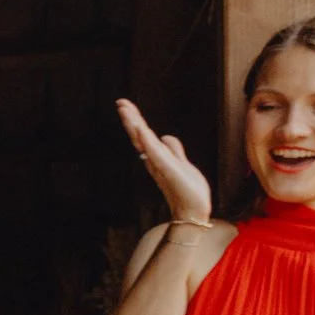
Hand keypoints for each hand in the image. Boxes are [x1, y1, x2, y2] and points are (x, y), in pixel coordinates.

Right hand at [116, 98, 212, 222]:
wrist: (193, 211)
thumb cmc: (188, 191)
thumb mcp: (182, 164)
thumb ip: (174, 150)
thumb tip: (166, 136)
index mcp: (157, 157)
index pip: (144, 135)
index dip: (135, 120)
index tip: (126, 105)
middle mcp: (154, 160)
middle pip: (139, 135)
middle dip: (131, 118)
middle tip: (120, 103)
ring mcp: (159, 164)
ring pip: (143, 141)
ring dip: (134, 124)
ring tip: (125, 110)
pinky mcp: (167, 170)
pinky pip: (154, 152)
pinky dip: (146, 141)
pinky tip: (140, 129)